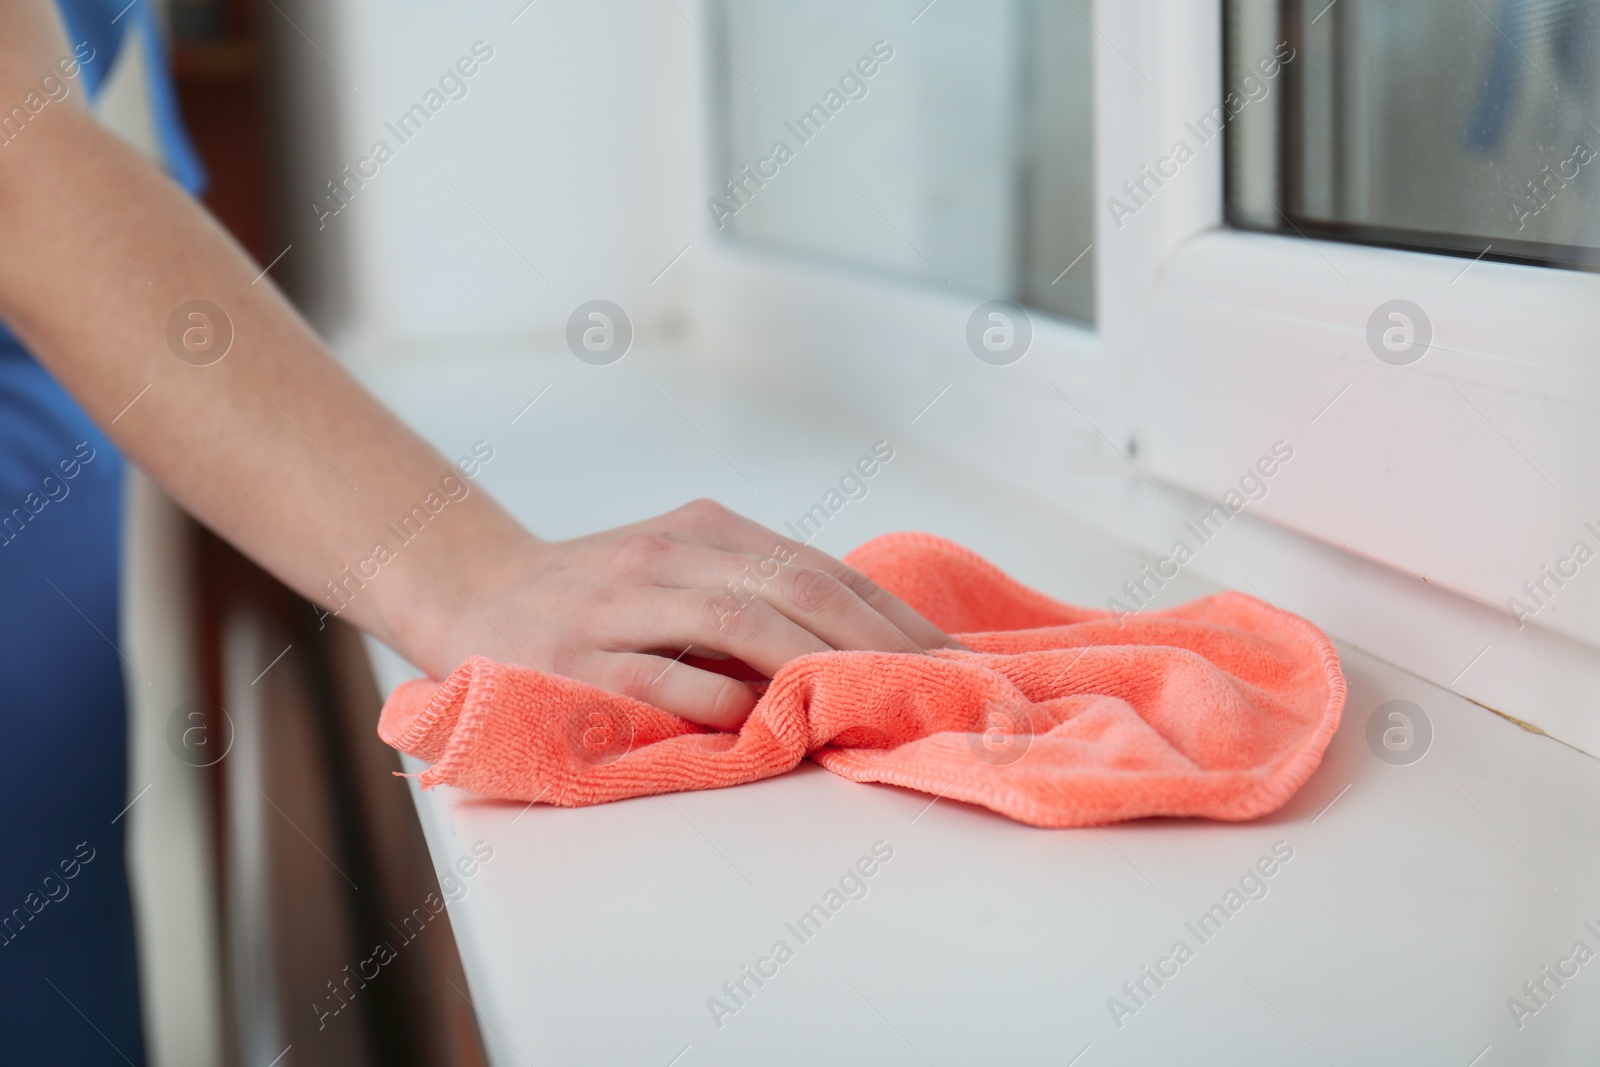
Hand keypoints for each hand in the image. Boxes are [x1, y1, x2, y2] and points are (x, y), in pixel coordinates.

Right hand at [407, 499, 962, 729]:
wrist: (471, 592)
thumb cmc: (596, 597)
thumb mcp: (680, 572)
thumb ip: (755, 594)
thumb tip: (869, 643)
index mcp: (705, 531)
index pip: (818, 569)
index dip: (891, 614)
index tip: (953, 658)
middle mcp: (668, 557)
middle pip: (793, 587)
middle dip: (875, 636)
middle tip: (936, 685)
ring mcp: (618, 605)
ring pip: (735, 618)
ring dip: (813, 660)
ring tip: (873, 697)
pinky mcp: (574, 659)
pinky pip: (658, 676)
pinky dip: (715, 695)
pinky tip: (761, 717)